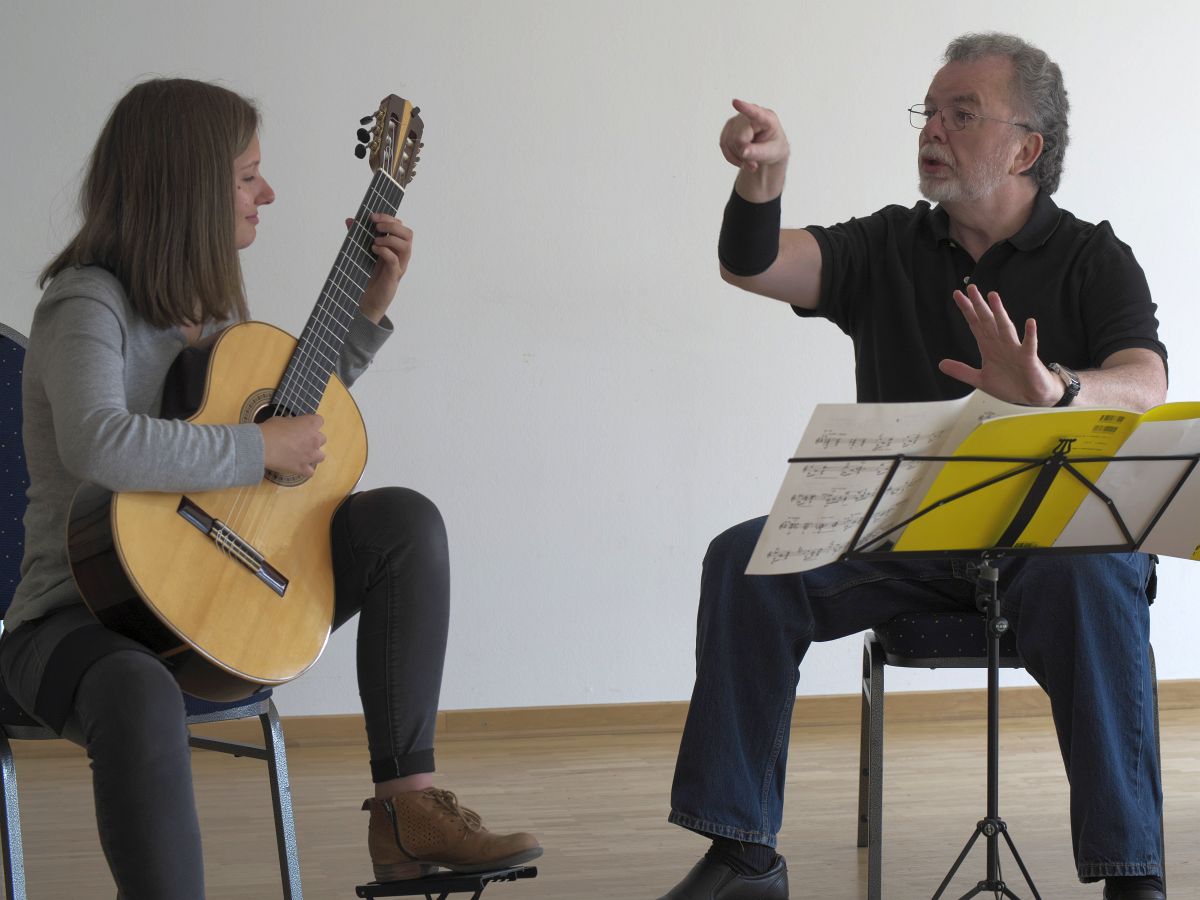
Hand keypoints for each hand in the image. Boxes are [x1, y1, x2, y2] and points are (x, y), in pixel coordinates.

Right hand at [259, 414, 325, 476]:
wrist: (262, 446)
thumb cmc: (270, 429)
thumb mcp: (281, 420)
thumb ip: (292, 423)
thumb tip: (292, 426)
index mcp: (310, 424)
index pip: (319, 420)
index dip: (311, 422)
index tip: (303, 425)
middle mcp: (314, 440)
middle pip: (322, 439)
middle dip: (313, 439)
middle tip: (301, 440)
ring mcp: (310, 455)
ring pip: (321, 456)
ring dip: (314, 454)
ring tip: (303, 454)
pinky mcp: (302, 468)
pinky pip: (310, 472)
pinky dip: (306, 470)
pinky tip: (299, 466)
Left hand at [353, 212, 412, 322]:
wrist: (365, 300)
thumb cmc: (366, 276)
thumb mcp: (361, 252)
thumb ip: (357, 236)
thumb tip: (350, 220)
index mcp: (395, 247)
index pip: (400, 226)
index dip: (389, 218)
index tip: (372, 216)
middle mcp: (400, 256)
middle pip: (408, 234)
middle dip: (392, 225)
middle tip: (376, 226)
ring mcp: (399, 266)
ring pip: (406, 246)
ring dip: (390, 238)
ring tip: (375, 241)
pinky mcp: (393, 277)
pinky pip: (395, 260)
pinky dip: (385, 251)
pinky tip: (373, 249)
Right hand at [719, 99, 789, 173]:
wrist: (768, 150)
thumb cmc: (773, 148)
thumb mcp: (771, 153)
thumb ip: (758, 152)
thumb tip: (742, 151)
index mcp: (767, 118)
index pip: (755, 113)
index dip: (745, 108)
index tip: (735, 102)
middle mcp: (750, 116)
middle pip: (738, 138)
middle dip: (743, 154)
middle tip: (754, 165)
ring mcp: (737, 120)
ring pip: (729, 142)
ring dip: (738, 157)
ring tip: (750, 161)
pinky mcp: (728, 128)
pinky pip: (723, 144)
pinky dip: (731, 156)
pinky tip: (741, 159)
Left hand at [938, 285, 1061, 405]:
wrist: (1031, 398)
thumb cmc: (1009, 385)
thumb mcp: (980, 380)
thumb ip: (961, 371)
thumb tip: (941, 363)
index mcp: (989, 347)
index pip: (976, 324)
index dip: (967, 310)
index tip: (958, 295)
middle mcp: (1001, 344)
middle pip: (988, 321)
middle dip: (979, 305)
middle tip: (971, 288)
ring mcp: (1015, 349)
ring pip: (1005, 327)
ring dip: (999, 312)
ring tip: (993, 297)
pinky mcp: (1028, 358)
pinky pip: (1029, 345)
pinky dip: (1030, 334)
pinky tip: (1030, 322)